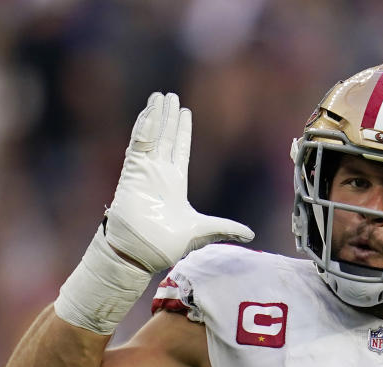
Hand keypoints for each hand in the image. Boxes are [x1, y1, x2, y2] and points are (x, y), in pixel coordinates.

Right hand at [105, 92, 253, 272]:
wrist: (141, 254)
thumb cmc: (167, 245)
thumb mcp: (204, 231)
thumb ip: (225, 228)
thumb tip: (250, 234)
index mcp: (175, 184)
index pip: (180, 150)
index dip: (182, 131)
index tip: (185, 112)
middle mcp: (160, 174)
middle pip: (166, 138)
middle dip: (169, 117)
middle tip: (171, 95)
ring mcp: (145, 171)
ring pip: (152, 136)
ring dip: (156, 116)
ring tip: (159, 96)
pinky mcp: (133, 172)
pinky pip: (139, 144)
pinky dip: (144, 127)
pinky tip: (149, 111)